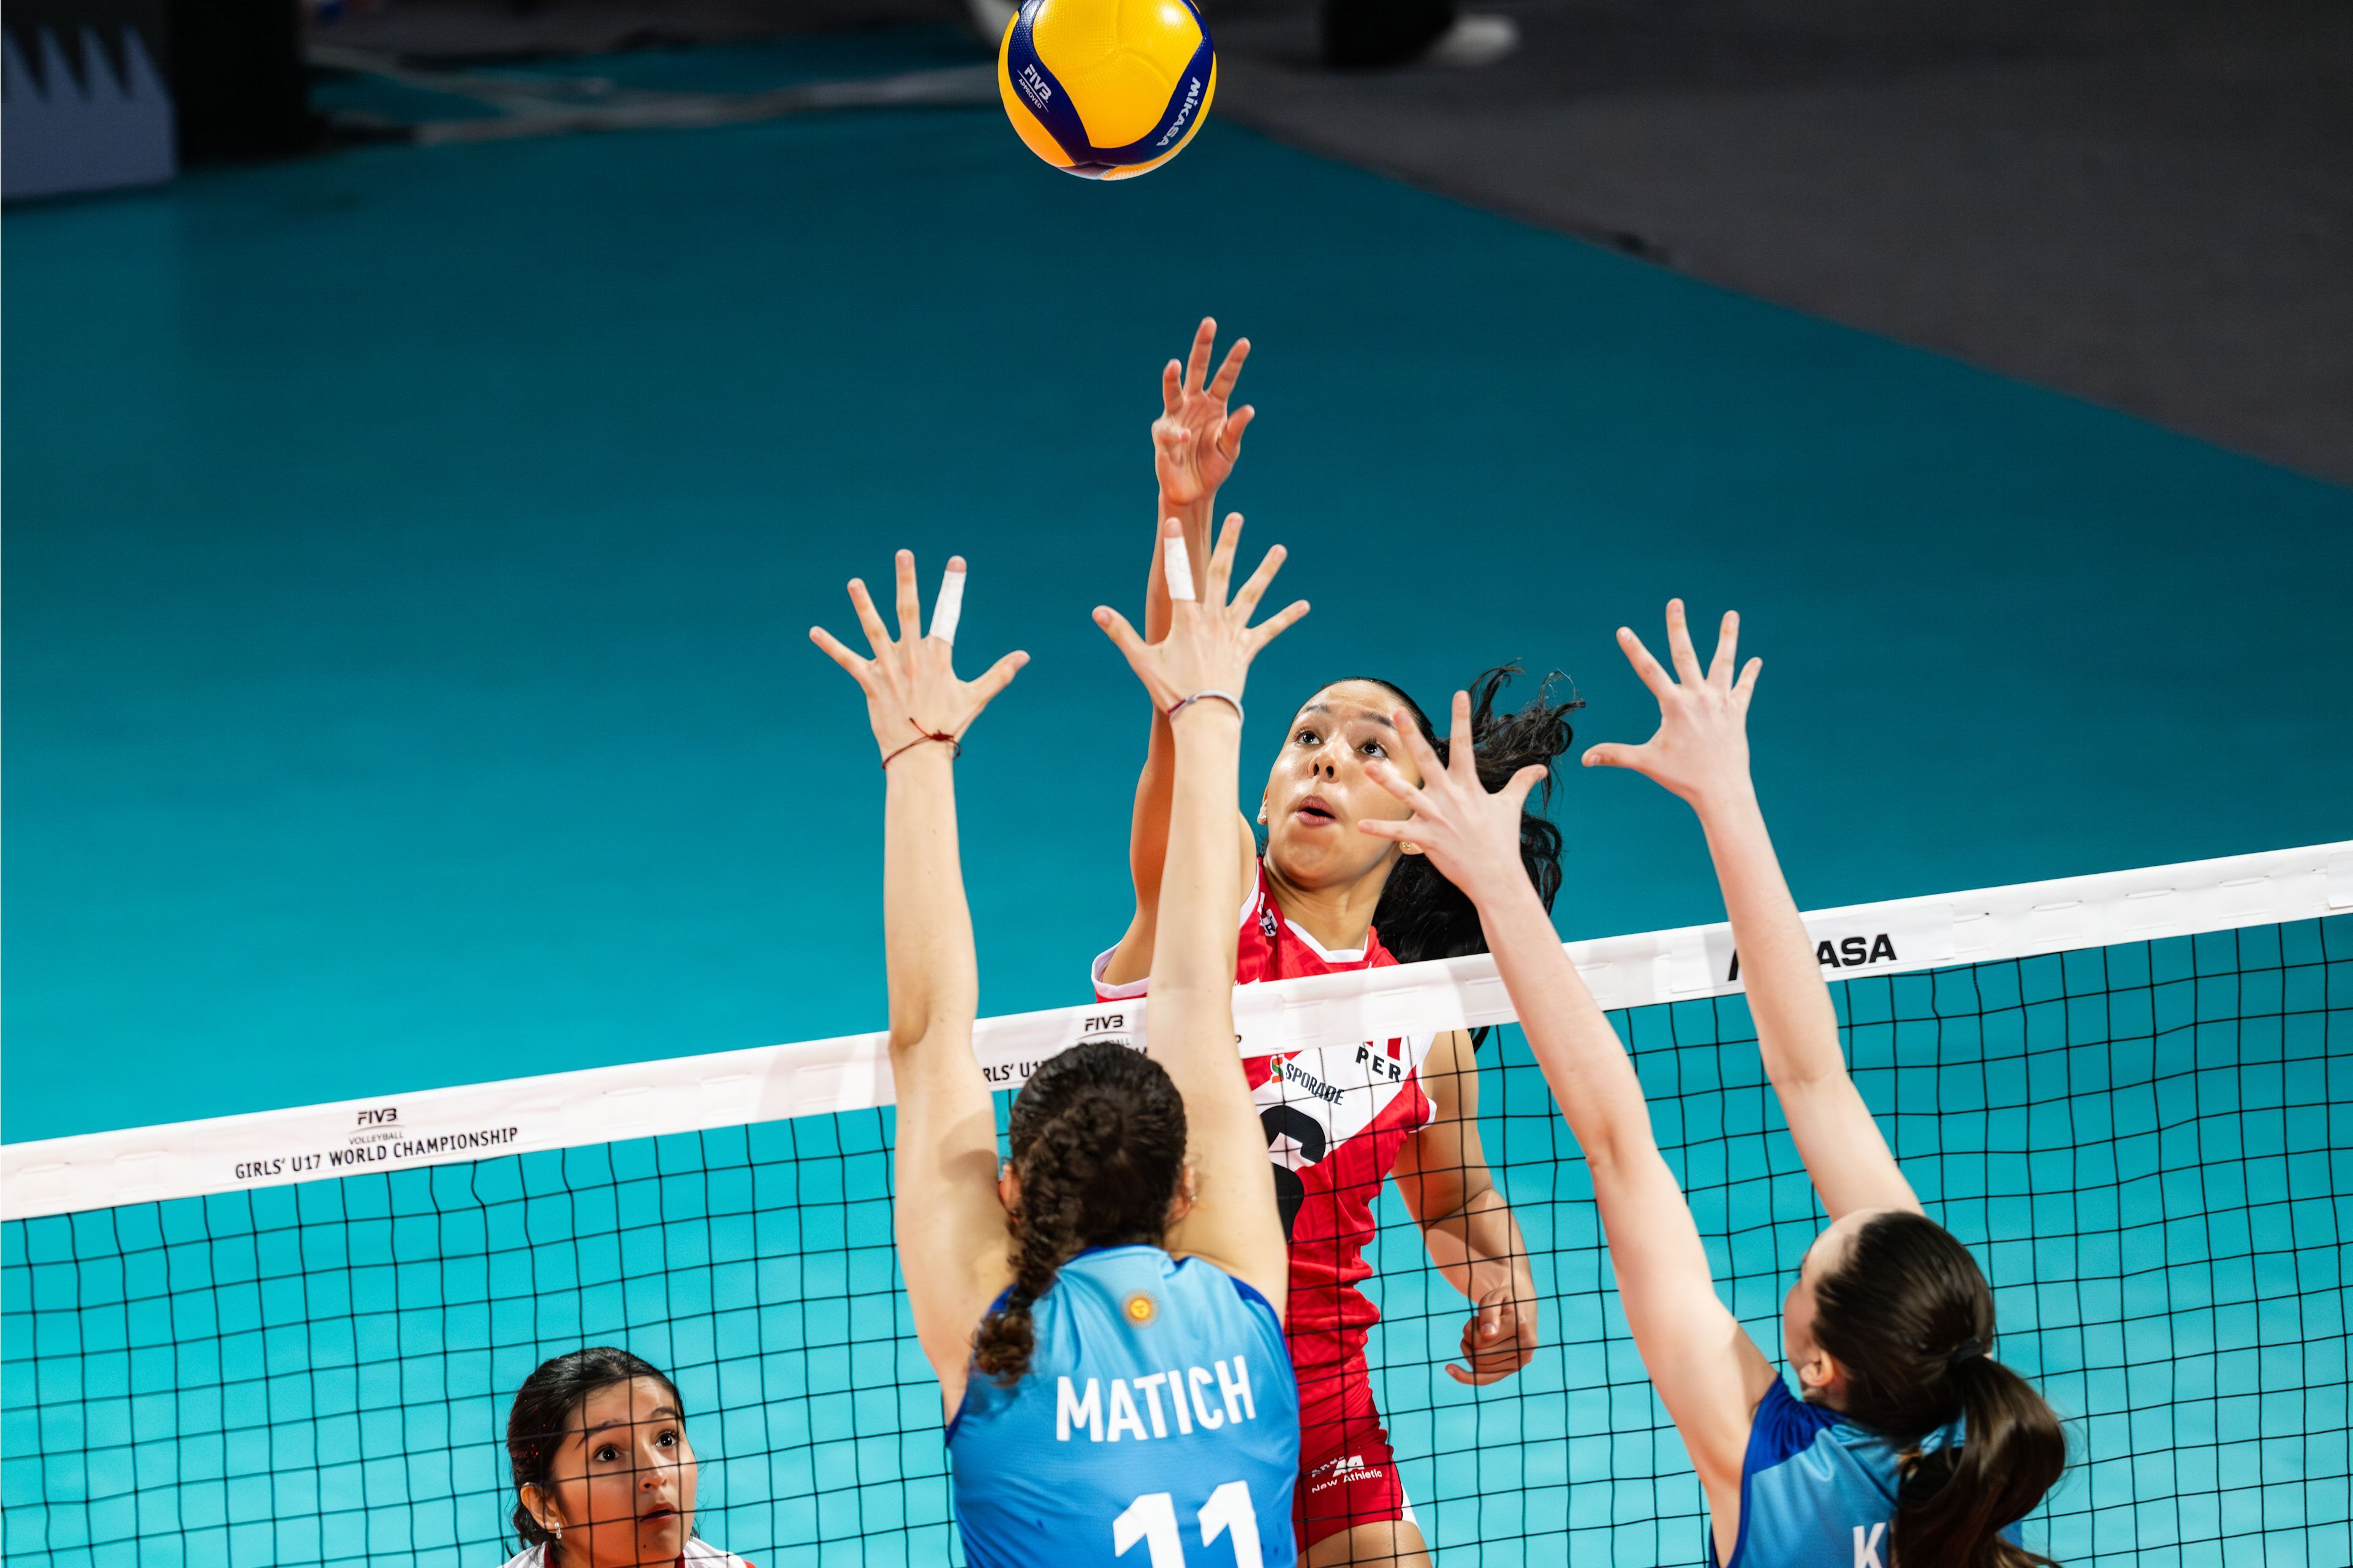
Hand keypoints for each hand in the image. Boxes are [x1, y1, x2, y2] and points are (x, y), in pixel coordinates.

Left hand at [811, 551, 1027, 762]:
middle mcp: (912, 658)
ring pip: (873, 629)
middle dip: (906, 580)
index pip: (948, 614)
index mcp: (938, 658)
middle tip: (904, 553)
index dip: (953, 586)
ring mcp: (889, 669)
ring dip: (863, 604)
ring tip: (854, 583)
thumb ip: (1000, 673)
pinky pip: (846, 660)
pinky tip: (814, 631)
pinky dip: (830, 646)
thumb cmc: (949, 726)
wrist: (919, 755)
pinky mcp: (869, 683)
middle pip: (908, 611)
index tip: (956, 561)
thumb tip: (1024, 655)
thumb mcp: (977, 697)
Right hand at [1095, 515, 1305, 710]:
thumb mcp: (1141, 660)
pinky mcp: (1247, 648)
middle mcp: (1212, 619)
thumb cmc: (1170, 690)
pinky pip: (1270, 629)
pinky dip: (1287, 617)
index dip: (1174, 547)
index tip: (1173, 521)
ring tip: (1280, 549)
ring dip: (1266, 570)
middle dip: (1229, 543)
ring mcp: (1233, 632)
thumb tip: (1097, 611)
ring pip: (1252, 594)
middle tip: (1237, 517)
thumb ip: (1121, 633)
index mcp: (1186, 619)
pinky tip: (1304, 604)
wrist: (1203, 717)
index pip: (1178, 575)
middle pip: (1221, 573)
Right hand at [1152, 318, 1254, 507]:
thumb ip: (1235, 430)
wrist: (1193, 491)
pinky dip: (1176, 434)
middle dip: (1202, 347)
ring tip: (1174, 365)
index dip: (1234, 361)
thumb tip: (1248, 410)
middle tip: (1209, 323)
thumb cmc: (1212, 468)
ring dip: (1172, 378)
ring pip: (1173, 391)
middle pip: (1198, 370)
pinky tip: (1184, 436)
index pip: (1225, 378)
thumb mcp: (1229, 450)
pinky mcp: (1163, 436)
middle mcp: (1194, 404)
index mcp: (1214, 405)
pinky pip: (1168, 432)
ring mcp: (1176, 417)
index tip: (1244, 342)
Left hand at [1359, 690, 1548, 900]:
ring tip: (1369, 766)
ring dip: (1387, 781)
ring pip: (1407, 795)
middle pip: (1428, 760)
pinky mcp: (1427, 839)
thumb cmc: (1502, 840)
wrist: (1497, 876)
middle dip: (1412, 735)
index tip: (1459, 694)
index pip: (1464, 745)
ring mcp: (1437, 818)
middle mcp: (1451, 797)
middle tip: (1398, 712)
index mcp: (1469, 785)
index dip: (1462, 719)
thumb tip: (1541, 768)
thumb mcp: (1511, 807)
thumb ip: (1522, 783)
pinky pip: (1399, 833)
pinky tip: (1361, 824)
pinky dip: (1381, 830)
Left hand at [1448, 1280, 1537, 1384]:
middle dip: (1469, 1340)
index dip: (1469, 1329)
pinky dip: (1466, 1377)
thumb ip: (1489, 1312)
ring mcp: (1521, 1361)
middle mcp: (1525, 1347)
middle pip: (1480, 1355)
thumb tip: (1488, 1335)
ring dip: (1470, 1351)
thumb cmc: (1503, 1298)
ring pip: (1480, 1366)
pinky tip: (1449, 1369)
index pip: (1481, 1340)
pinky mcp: (1513, 1368)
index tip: (1475, 1318)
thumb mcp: (1494, 1297)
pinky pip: (1487, 1379)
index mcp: (1520, 1327)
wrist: (1521, 1303)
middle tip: (1473, 1326)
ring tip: (1476, 1335)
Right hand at [1581, 599, 1759, 809]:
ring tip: (1732, 615)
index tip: (1623, 630)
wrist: (1722, 790)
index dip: (1634, 649)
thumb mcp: (1646, 762)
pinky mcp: (1737, 712)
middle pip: (1686, 655)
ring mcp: (1721, 702)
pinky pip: (1744, 688)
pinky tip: (1756, 661)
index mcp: (1675, 705)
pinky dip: (1749, 674)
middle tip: (1675, 602)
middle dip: (1678, 627)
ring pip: (1724, 662)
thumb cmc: (1683, 777)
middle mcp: (1699, 697)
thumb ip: (1615, 755)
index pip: (1649, 671)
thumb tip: (1585, 759)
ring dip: (1727, 638)